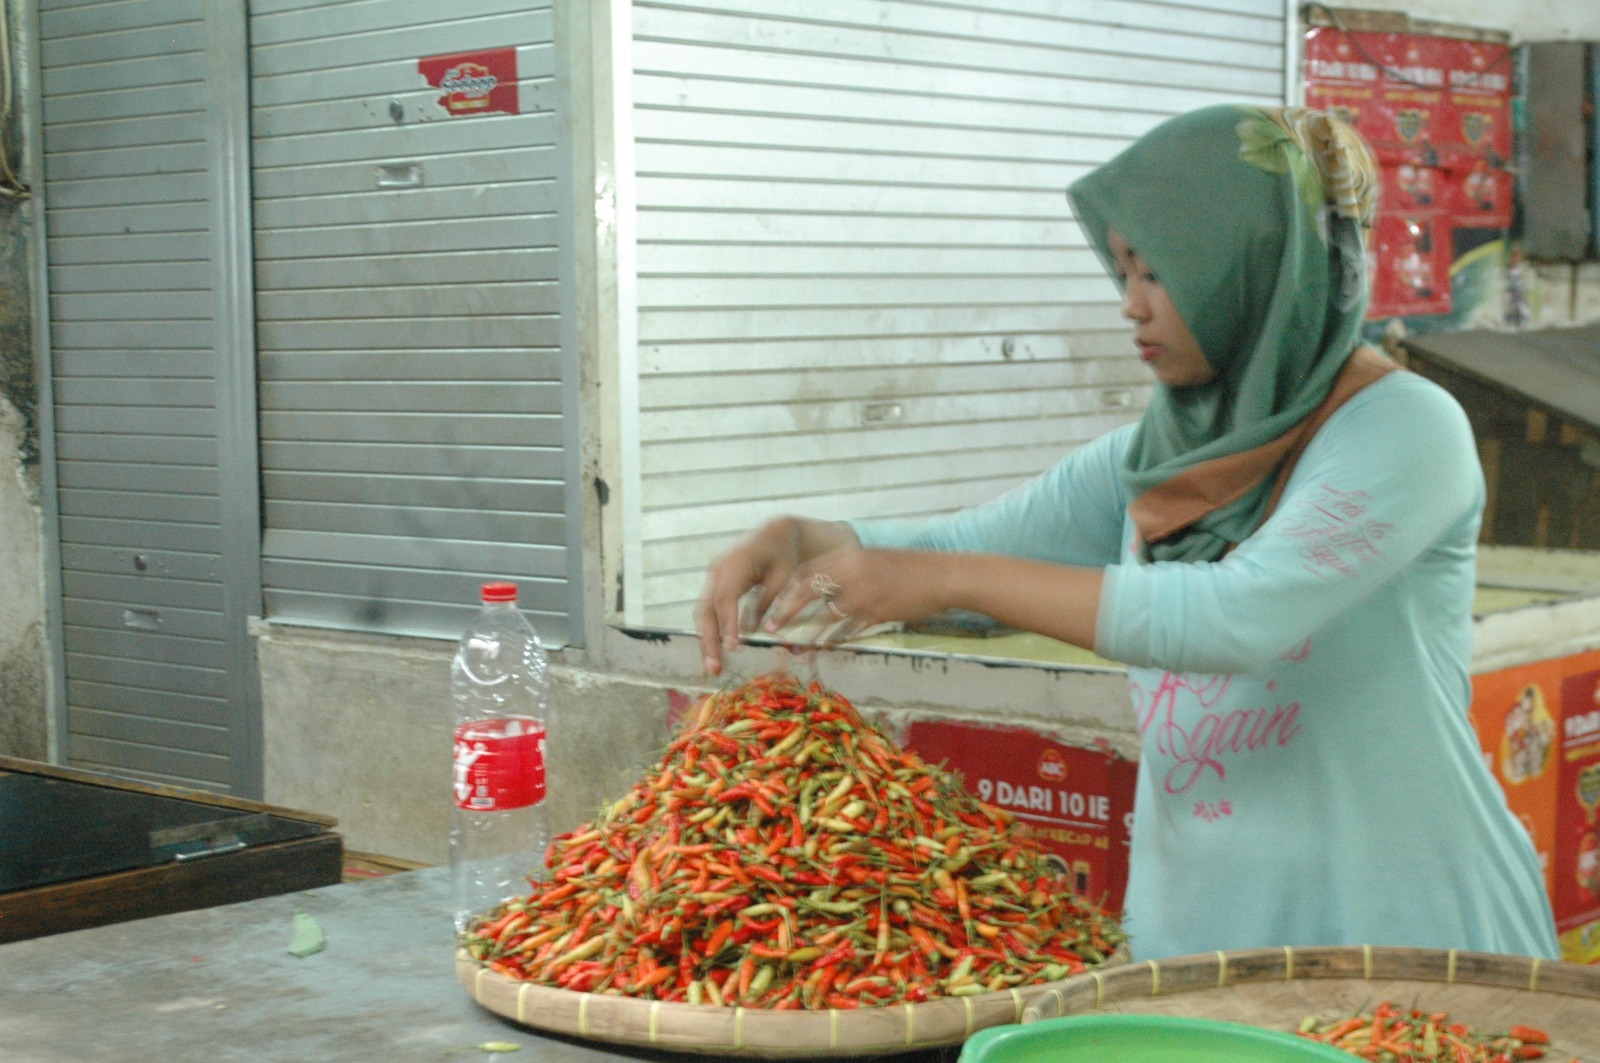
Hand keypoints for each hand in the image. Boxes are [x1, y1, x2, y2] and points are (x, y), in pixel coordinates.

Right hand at [694, 517, 859, 675]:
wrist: (772, 534)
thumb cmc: (783, 555)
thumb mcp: (784, 577)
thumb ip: (769, 602)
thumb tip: (757, 632)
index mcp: (735, 563)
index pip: (725, 598)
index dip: (727, 623)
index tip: (733, 647)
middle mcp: (717, 570)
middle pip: (706, 609)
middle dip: (708, 640)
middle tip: (714, 668)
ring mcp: (712, 578)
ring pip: (702, 614)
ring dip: (705, 641)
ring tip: (711, 669)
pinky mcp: (713, 586)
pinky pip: (707, 612)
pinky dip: (709, 633)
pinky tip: (713, 655)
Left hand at [764, 548, 956, 641]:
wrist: (941, 576)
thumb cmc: (909, 568)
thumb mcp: (875, 560)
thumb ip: (850, 569)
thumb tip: (827, 585)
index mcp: (849, 557)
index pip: (808, 571)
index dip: (788, 588)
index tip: (774, 602)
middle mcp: (852, 573)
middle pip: (807, 592)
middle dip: (786, 611)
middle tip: (770, 628)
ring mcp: (864, 594)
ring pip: (825, 617)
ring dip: (808, 635)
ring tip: (794, 647)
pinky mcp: (876, 613)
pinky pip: (848, 630)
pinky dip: (835, 640)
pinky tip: (826, 649)